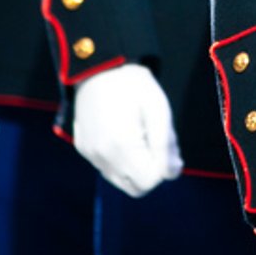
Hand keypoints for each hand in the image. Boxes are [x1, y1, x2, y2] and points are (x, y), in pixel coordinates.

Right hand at [72, 65, 182, 197]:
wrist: (100, 66)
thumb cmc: (133, 85)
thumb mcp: (158, 109)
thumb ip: (166, 146)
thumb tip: (172, 173)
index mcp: (121, 146)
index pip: (149, 182)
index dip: (162, 167)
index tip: (164, 144)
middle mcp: (101, 156)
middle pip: (135, 187)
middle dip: (149, 171)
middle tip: (153, 140)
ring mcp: (89, 153)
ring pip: (120, 180)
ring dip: (134, 167)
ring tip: (138, 135)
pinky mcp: (83, 148)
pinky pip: (106, 167)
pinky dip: (119, 160)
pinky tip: (123, 133)